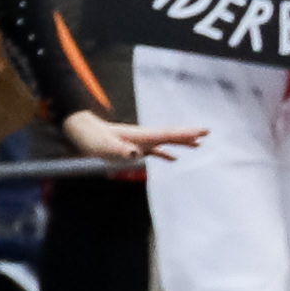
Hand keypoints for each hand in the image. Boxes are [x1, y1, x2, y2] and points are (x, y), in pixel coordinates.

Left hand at [61, 107, 205, 169]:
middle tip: (207, 132)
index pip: (166, 134)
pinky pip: (154, 150)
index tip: (202, 131)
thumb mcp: (103, 147)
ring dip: (181, 142)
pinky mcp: (134, 147)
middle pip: (170, 134)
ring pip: (165, 141)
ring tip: (199, 144)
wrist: (81, 132)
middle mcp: (143, 137)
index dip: (184, 133)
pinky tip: (174, 158)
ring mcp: (139, 141)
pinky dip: (166, 153)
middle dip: (189, 133)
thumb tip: (136, 154)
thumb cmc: (91, 139)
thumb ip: (119, 150)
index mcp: (139, 135)